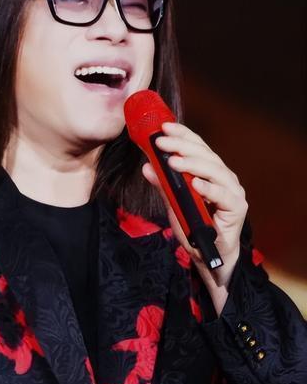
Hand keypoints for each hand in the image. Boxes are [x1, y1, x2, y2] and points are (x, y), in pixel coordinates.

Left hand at [141, 121, 247, 289]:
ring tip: (173, 161)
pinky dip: (209, 189)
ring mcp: (233, 191)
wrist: (209, 256)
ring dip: (193, 164)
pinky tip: (195, 184)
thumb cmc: (195, 226)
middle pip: (205, 155)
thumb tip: (146, 166)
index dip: (182, 135)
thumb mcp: (174, 202)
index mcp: (211, 170)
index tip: (162, 127)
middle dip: (182, 146)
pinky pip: (223, 196)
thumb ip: (163, 185)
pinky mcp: (237, 208)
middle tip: (161, 142)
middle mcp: (224, 177)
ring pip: (215, 171)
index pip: (197, 146)